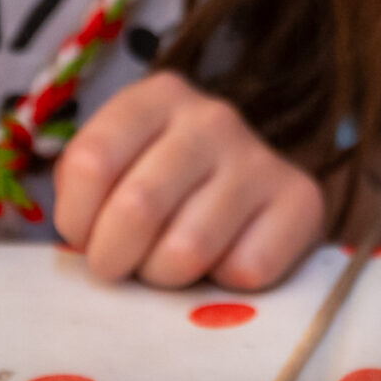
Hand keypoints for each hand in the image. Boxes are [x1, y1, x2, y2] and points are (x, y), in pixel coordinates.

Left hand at [53, 72, 325, 290]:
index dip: (77, 219)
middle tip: (124, 265)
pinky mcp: (303, 200)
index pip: (92, 162)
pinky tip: (224, 261)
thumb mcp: (114, 174)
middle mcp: (213, 117)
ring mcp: (261, 156)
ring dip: (168, 276)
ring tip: (171, 264)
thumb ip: (84, 190)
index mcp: (158, 96)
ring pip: (188, 248)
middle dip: (117, 258)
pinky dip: (225, 284)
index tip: (86, 236)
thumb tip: (85, 237)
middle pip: (138, 206)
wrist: (254, 207)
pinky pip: (245, 269)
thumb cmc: (164, 194)